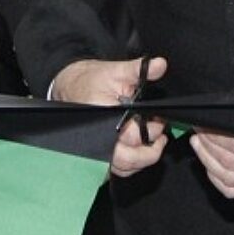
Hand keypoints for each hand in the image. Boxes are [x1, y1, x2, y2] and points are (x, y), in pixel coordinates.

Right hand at [52, 57, 169, 176]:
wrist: (72, 86)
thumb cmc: (91, 81)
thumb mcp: (117, 71)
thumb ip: (140, 70)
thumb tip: (160, 65)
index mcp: (104, 118)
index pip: (132, 135)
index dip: (151, 130)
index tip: (160, 120)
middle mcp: (99, 139)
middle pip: (129, 159)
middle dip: (151, 149)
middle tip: (161, 133)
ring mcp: (97, 150)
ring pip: (124, 168)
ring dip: (143, 159)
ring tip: (154, 142)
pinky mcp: (99, 155)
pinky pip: (117, 169)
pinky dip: (132, 164)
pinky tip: (141, 149)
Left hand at [190, 129, 233, 198]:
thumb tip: (214, 112)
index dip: (215, 134)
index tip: (202, 122)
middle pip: (230, 160)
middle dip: (207, 145)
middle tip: (198, 132)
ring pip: (228, 177)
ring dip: (207, 160)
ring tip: (199, 145)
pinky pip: (233, 191)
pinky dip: (216, 179)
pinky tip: (209, 165)